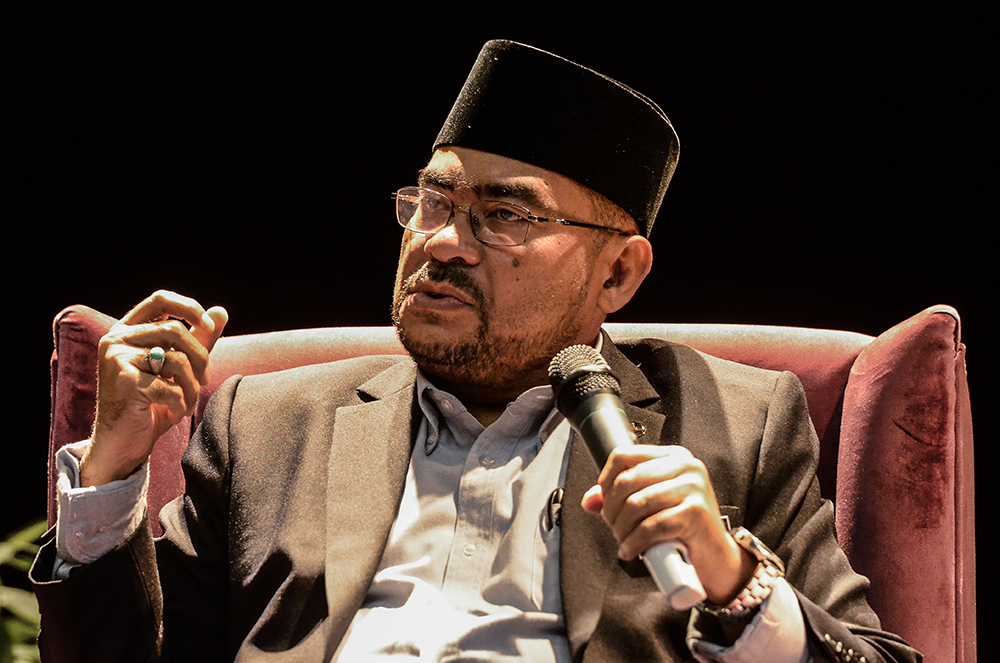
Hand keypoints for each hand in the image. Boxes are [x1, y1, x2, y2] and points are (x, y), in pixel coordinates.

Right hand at [80, 291, 228, 486]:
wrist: (123, 444)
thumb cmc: (150, 404)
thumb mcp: (176, 368)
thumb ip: (197, 339)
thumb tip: (221, 311)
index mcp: (127, 330)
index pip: (160, 299)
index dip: (189, 308)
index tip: (210, 326)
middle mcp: (116, 339)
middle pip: (176, 330)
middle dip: (201, 358)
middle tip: (204, 381)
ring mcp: (117, 359)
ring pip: (177, 360)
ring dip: (192, 386)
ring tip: (188, 402)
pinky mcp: (123, 382)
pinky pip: (170, 387)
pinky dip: (181, 404)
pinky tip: (175, 415)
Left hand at [581, 445, 755, 605]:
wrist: (716, 558)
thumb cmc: (682, 529)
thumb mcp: (651, 506)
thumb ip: (620, 498)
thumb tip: (590, 500)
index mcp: (672, 456)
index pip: (622, 455)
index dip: (605, 481)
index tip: (606, 504)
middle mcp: (685, 465)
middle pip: (626, 481)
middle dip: (612, 511)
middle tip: (616, 529)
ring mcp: (693, 487)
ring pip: (636, 504)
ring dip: (621, 529)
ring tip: (624, 541)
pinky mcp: (695, 512)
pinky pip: (651, 526)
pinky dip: (634, 542)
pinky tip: (631, 551)